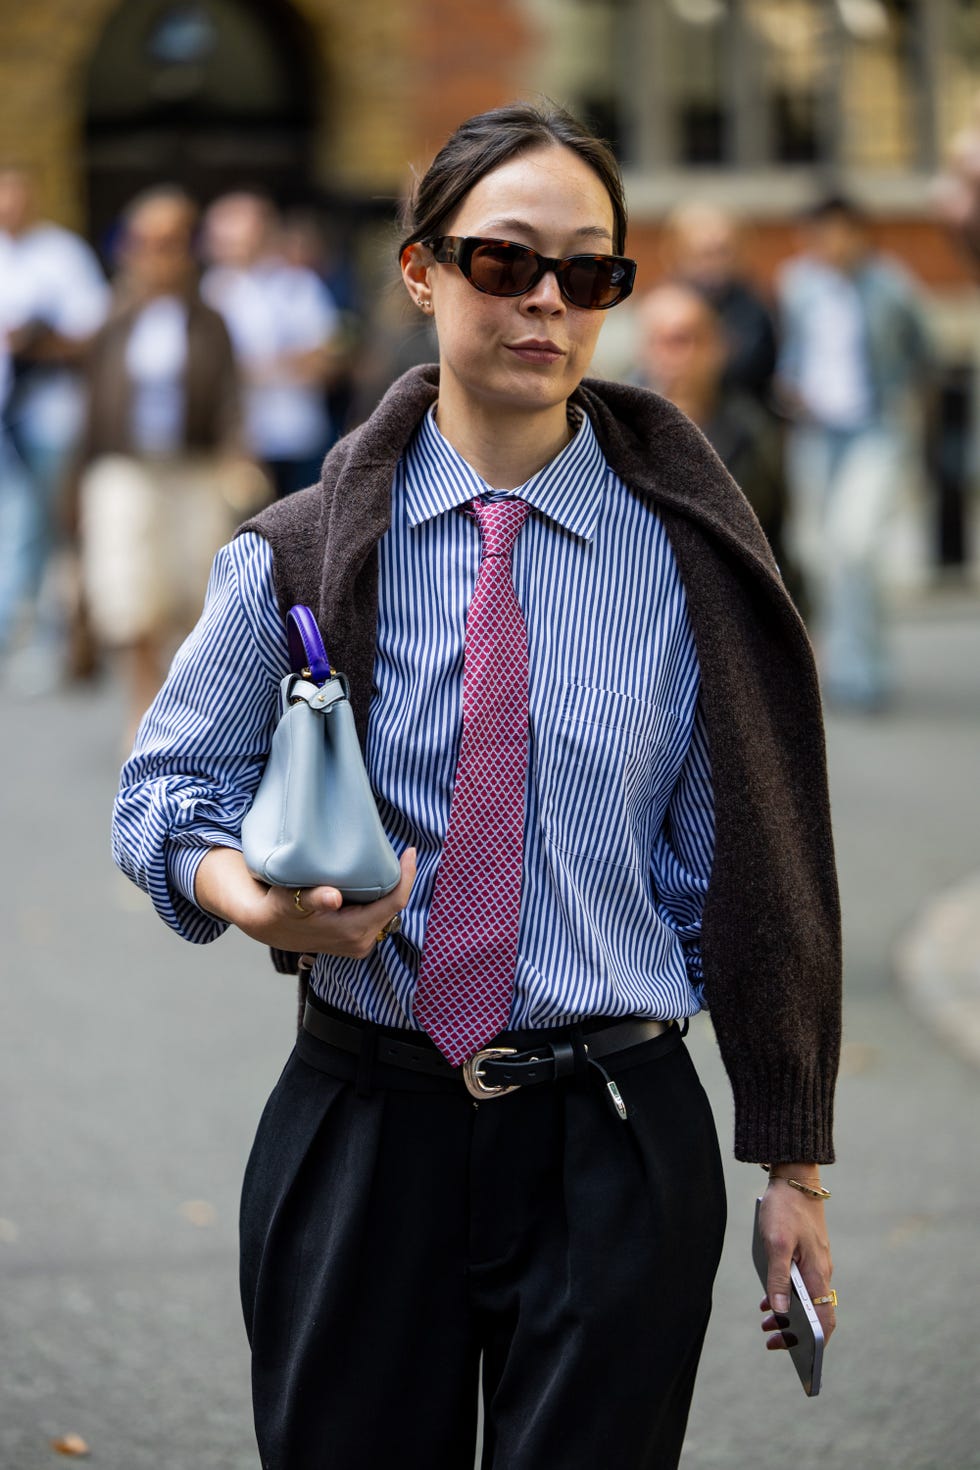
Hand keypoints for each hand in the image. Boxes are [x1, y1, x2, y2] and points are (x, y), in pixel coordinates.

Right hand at [195, 846, 416, 956]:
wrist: (269, 928)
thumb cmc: (279, 909)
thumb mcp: (291, 900)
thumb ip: (313, 898)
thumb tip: (333, 897)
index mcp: (352, 931)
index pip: (394, 902)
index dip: (406, 877)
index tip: (410, 852)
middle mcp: (361, 942)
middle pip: (394, 906)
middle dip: (400, 880)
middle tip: (401, 852)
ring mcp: (359, 945)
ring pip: (387, 912)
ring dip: (389, 890)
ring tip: (389, 864)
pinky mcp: (356, 942)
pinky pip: (378, 917)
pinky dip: (379, 899)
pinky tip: (375, 882)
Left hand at [757, 1172, 835, 1351]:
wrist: (794, 1177)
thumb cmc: (784, 1209)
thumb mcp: (775, 1244)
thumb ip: (777, 1279)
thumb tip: (780, 1312)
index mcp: (818, 1273)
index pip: (825, 1319)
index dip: (815, 1343)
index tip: (798, 1356)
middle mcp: (822, 1271)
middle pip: (815, 1313)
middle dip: (795, 1333)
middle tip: (770, 1341)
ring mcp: (816, 1262)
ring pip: (806, 1299)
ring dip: (787, 1316)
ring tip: (765, 1324)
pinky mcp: (808, 1253)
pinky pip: (800, 1284)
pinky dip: (785, 1297)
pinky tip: (766, 1301)